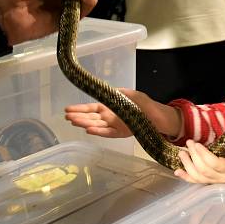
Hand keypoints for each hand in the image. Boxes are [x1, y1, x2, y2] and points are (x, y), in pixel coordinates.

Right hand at [65, 89, 181, 137]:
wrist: (158, 116)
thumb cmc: (145, 105)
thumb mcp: (131, 94)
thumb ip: (118, 93)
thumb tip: (105, 90)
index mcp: (110, 107)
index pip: (91, 108)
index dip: (79, 109)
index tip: (67, 109)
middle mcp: (109, 118)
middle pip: (90, 118)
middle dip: (78, 117)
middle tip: (66, 117)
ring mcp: (114, 126)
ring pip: (96, 125)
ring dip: (85, 124)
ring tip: (73, 122)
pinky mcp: (120, 133)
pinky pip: (107, 133)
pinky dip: (98, 131)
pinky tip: (89, 129)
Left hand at [174, 140, 224, 185]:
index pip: (214, 163)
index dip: (204, 154)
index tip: (197, 144)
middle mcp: (221, 178)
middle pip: (203, 169)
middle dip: (194, 155)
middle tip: (189, 143)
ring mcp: (214, 182)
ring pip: (197, 176)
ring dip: (187, 164)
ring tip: (182, 153)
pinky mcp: (208, 182)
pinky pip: (195, 181)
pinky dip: (185, 177)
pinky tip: (177, 171)